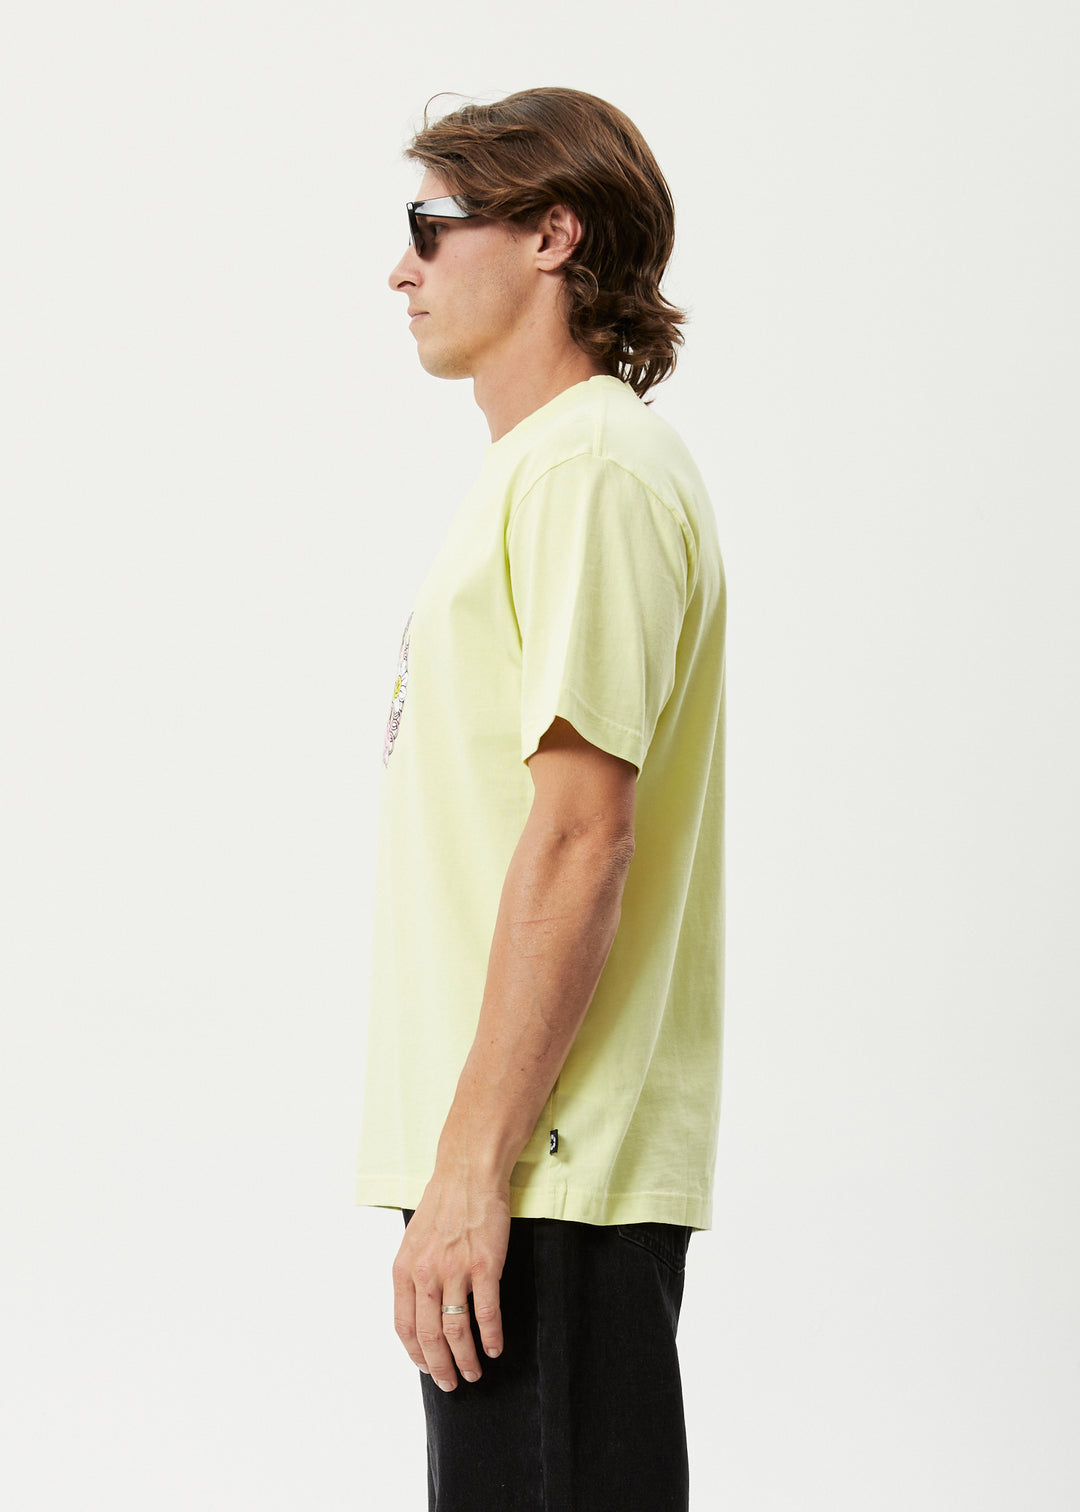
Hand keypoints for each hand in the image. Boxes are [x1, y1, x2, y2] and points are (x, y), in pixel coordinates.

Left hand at [392, 1174, 509, 1390]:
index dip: (415, 1354)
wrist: (468, 1174)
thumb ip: (414, 1275)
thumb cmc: (443, 1205)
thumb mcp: (413, 1240)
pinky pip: (487, 1312)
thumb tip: (419, 1311)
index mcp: (404, 1269)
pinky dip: (491, 1336)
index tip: (426, 1368)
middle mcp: (426, 1273)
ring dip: (466, 1358)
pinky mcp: (484, 1265)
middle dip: (440, 1366)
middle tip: (451, 1383)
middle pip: (430, 1335)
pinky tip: (495, 1347)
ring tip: (474, 1371)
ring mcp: (456, 1270)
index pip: (404, 1326)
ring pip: (457, 1329)